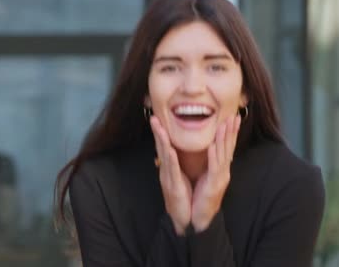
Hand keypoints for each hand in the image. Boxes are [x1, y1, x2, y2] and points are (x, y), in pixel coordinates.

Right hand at [149, 116, 192, 234]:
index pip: (165, 147)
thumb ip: (176, 167)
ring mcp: (169, 179)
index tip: (159, 118)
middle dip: (157, 132)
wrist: (184, 220)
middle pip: (161, 148)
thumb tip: (174, 154)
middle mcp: (167, 172)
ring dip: (162, 140)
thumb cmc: (183, 200)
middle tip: (154, 117)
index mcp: (170, 169)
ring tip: (158, 126)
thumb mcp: (179, 180)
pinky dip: (171, 160)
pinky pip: (173, 171)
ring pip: (165, 156)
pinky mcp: (174, 187)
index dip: (161, 133)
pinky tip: (170, 150)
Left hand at [191, 115, 240, 231]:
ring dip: (224, 139)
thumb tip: (210, 150)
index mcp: (220, 169)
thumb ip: (209, 164)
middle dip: (231, 131)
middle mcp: (223, 172)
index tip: (233, 117)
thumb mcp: (206, 178)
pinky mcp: (213, 186)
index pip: (227, 147)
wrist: (199, 220)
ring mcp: (220, 179)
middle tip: (234, 115)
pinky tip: (212, 146)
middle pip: (228, 148)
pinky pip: (214, 169)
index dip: (231, 132)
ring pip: (223, 155)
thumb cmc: (200, 198)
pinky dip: (213, 156)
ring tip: (225, 124)